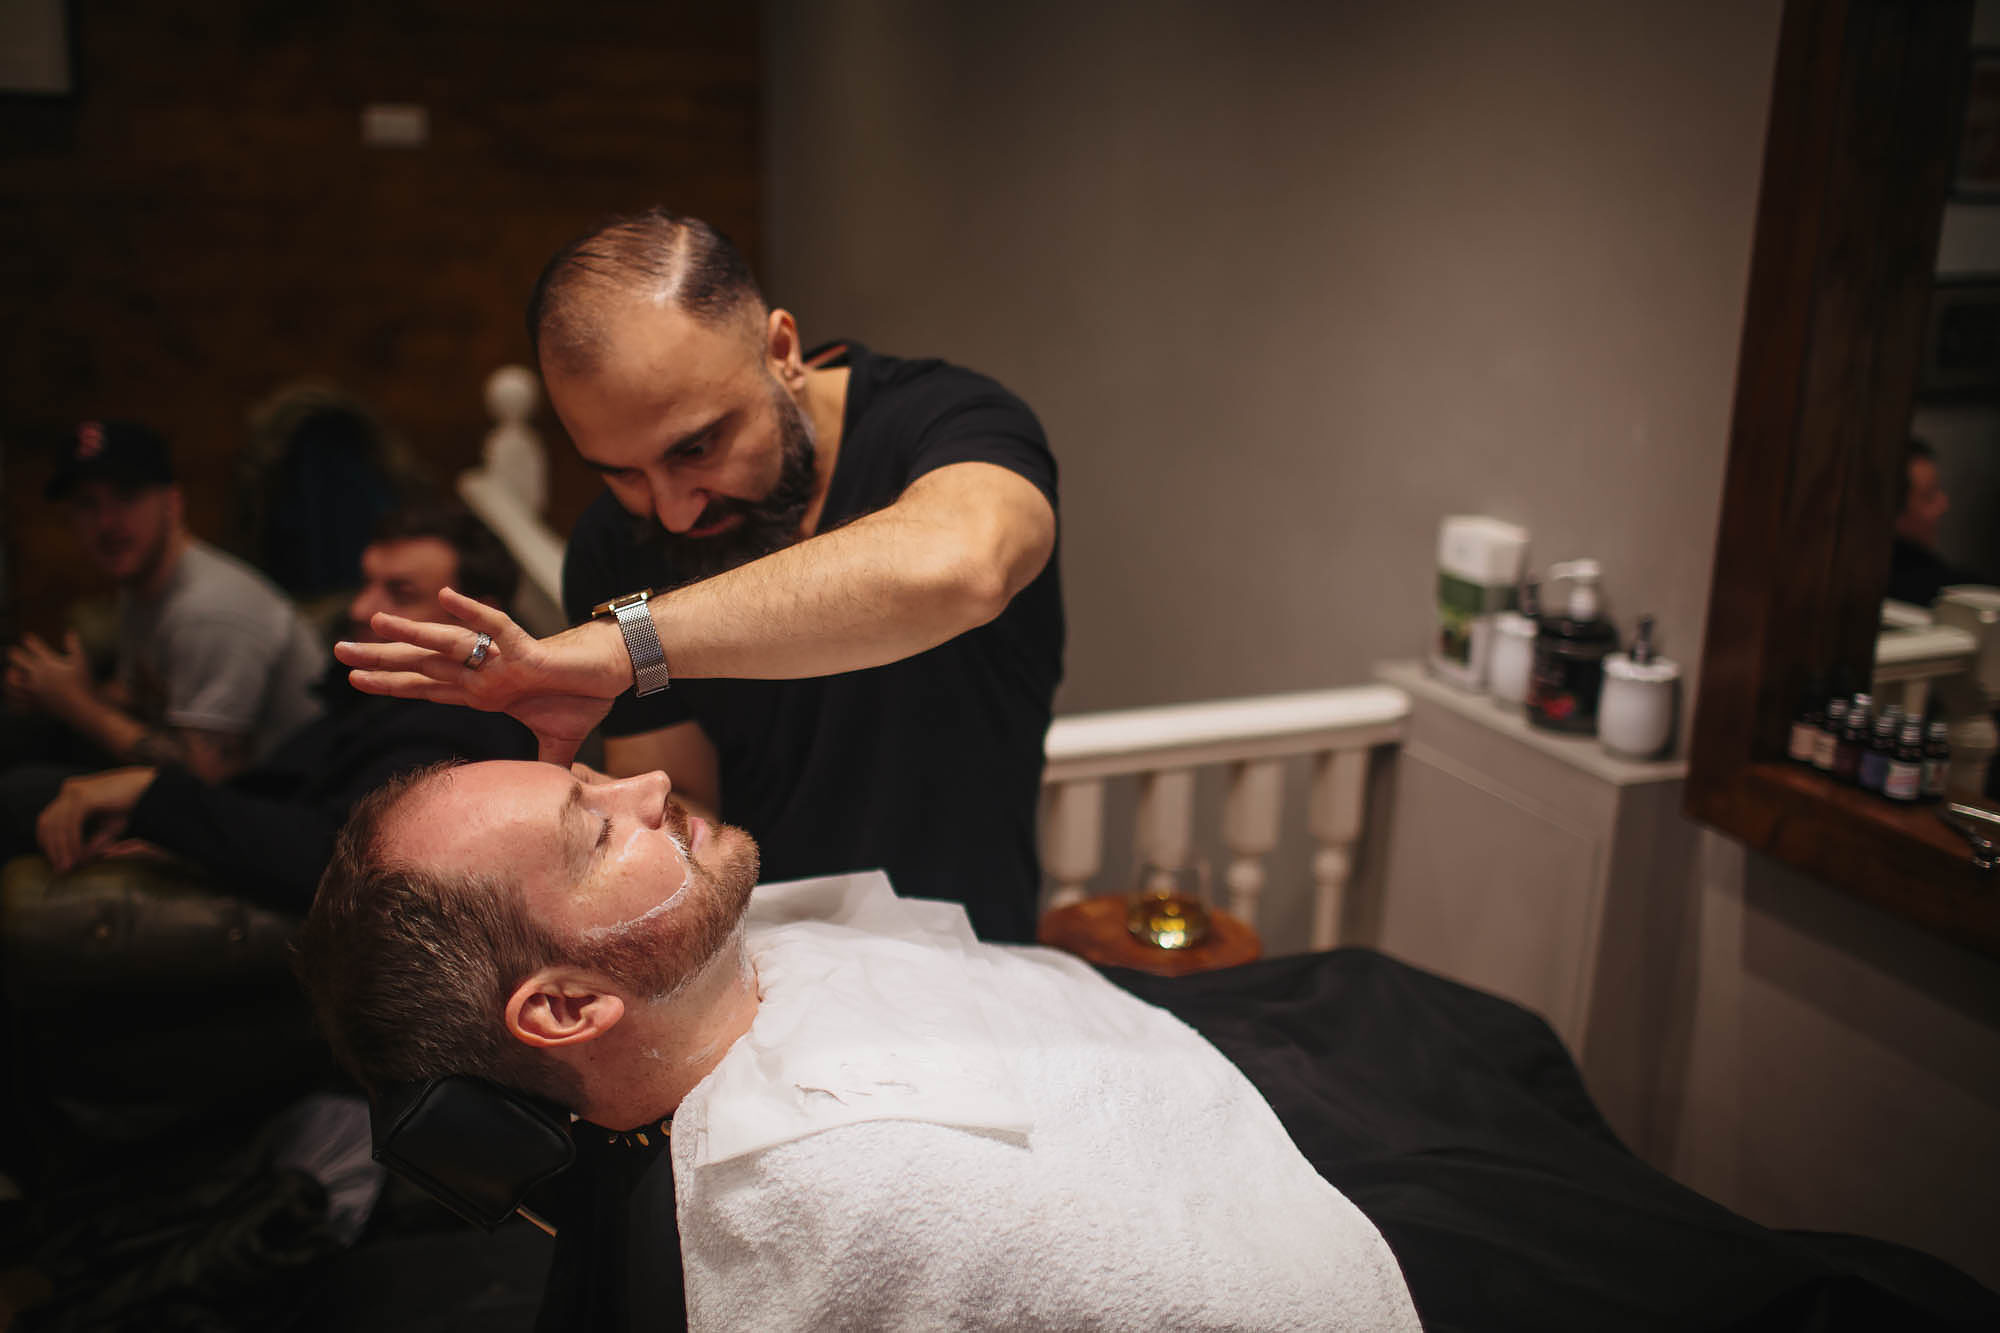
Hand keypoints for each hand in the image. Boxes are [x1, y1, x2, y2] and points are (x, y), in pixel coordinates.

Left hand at [7, 631, 92, 719]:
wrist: (81, 708)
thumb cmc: (83, 683)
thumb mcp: (82, 661)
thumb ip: (74, 645)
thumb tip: (71, 630)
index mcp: (47, 663)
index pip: (32, 646)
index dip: (29, 640)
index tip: (28, 637)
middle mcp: (36, 675)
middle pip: (16, 659)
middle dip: (15, 654)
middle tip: (14, 652)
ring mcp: (32, 690)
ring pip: (10, 680)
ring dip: (9, 675)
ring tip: (11, 674)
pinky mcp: (33, 703)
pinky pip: (16, 701)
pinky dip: (12, 697)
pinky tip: (14, 695)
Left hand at [36, 766, 157, 872]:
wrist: (153, 790)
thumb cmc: (136, 805)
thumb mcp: (111, 829)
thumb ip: (95, 843)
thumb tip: (81, 859)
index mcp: (73, 793)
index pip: (49, 820)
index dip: (49, 842)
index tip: (57, 862)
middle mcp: (70, 789)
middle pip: (47, 823)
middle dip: (52, 848)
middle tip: (62, 869)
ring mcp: (74, 791)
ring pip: (56, 825)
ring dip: (61, 848)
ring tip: (70, 866)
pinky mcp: (83, 797)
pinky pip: (71, 824)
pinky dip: (73, 842)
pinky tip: (79, 855)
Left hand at [335, 588, 625, 767]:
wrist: (613, 671)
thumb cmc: (585, 696)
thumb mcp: (557, 743)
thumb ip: (542, 766)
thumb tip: (544, 799)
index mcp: (485, 692)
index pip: (429, 688)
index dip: (393, 683)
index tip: (356, 678)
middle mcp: (485, 672)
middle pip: (424, 666)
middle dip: (381, 659)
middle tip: (338, 650)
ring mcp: (503, 660)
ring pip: (449, 645)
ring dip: (412, 634)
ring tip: (375, 621)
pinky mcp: (528, 651)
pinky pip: (497, 628)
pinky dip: (472, 612)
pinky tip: (445, 597)